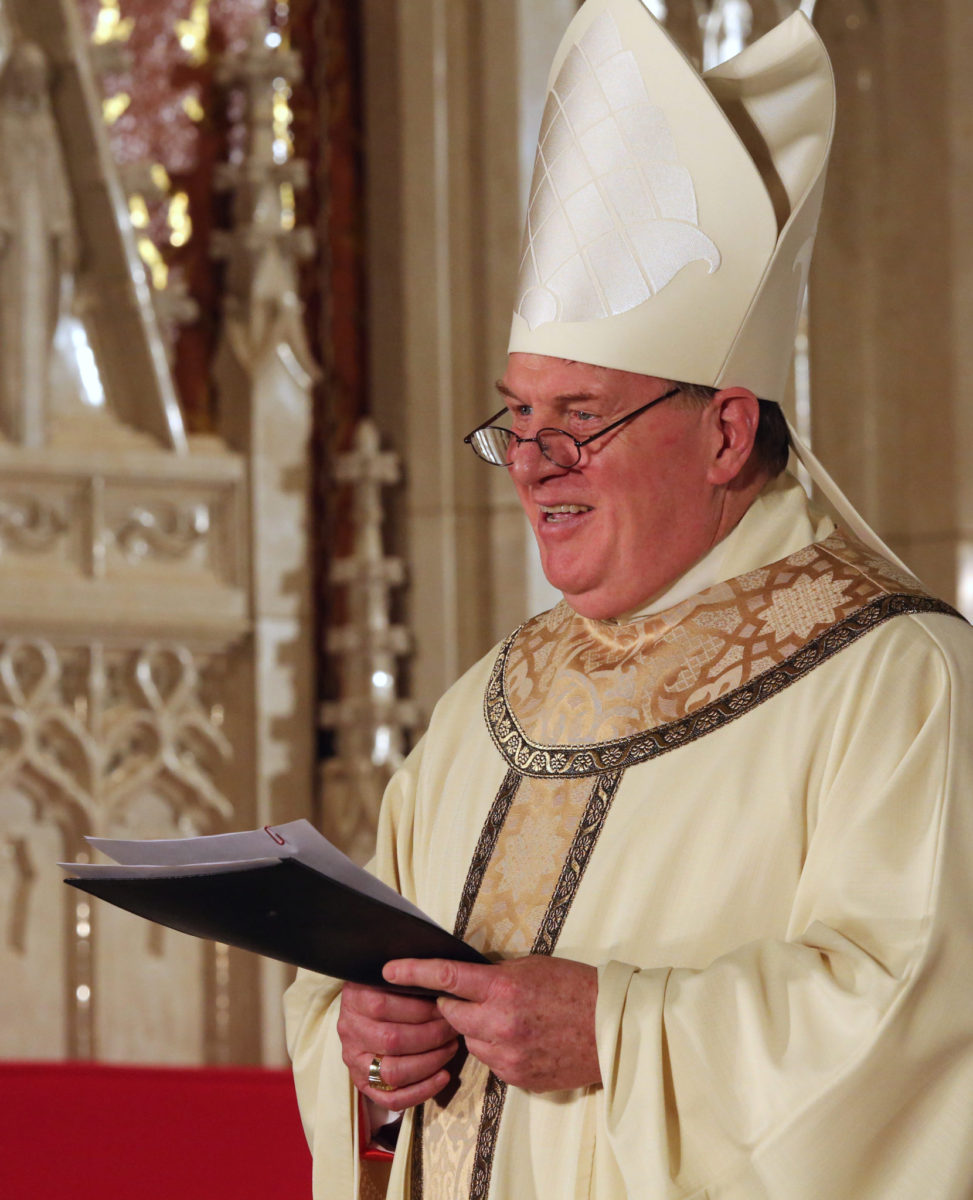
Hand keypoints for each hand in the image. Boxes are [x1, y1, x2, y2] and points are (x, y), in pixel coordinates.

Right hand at [337, 982, 458, 1107]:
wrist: (362, 1013)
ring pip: (393, 1072)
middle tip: (452, 1028)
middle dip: (431, 1036)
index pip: (383, 1006)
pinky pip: (392, 1098)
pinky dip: (422, 1090)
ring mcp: (354, 1060)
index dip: (420, 1009)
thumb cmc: (387, 990)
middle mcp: (350, 1030)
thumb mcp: (391, 977)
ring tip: (450, 1048)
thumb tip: (439, 983)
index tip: (445, 1006)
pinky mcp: (362, 1084)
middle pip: (392, 1040)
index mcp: (354, 998)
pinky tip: (443, 1076)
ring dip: (430, 1062)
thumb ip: (408, 979)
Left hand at [383, 955, 600, 1092]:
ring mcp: (507, 1054)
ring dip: (476, 1029)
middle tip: (470, 997)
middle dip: (452, 1005)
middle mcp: (499, 1023)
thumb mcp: (532, 967)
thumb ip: (494, 976)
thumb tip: (465, 980)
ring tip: (507, 1019)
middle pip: (450, 1014)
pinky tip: (521, 1039)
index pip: (445, 978)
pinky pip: (490, 1061)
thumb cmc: (575, 988)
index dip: (413, 972)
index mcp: (502, 988)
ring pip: (469, 1040)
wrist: (611, 1028)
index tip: (389, 969)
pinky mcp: (516, 1077)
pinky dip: (496, 1049)